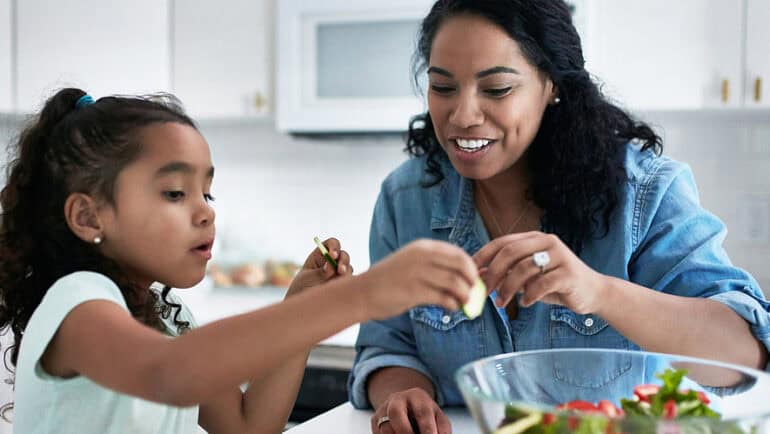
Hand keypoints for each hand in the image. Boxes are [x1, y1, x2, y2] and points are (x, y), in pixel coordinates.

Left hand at [286, 237, 351, 297]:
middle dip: (343, 261)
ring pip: (348, 268)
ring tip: (335, 283)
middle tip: (340, 270)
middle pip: (343, 255)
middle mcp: (332, 261)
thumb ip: (321, 272)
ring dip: (345, 273)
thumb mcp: (308, 278)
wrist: (303, 304)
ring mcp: (339, 272)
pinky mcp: (343, 283)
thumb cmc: (302, 287)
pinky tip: (337, 289)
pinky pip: (350, 281)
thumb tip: (332, 266)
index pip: (332, 243)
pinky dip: (346, 283)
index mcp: (321, 254)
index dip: (334, 246)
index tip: (332, 255)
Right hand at [360, 239, 477, 319]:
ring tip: (463, 303)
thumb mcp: (411, 263)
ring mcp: (418, 273)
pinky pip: (443, 298)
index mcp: (423, 247)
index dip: (471, 267)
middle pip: (461, 266)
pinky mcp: (414, 292)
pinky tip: (452, 308)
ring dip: (465, 295)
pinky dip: (453, 304)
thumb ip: (434, 266)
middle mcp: (422, 256)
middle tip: (473, 292)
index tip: (474, 279)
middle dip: (472, 280)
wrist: (363, 292)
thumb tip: (463, 277)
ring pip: (455, 283)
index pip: (458, 253)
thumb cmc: (389, 280)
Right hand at [371, 388, 450, 433]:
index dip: (428, 430)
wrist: (406, 405)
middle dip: (405, 432)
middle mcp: (398, 399)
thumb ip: (442, 430)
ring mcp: (384, 408)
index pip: (423, 413)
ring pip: (385, 427)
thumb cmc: (426, 416)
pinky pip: (378, 432)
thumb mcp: (438, 419)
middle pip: (396, 413)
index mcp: (418, 396)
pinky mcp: (374, 419)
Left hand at [472, 231, 606, 313]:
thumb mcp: (527, 277)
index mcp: (534, 238)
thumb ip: (506, 273)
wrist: (592, 292)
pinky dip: (528, 295)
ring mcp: (560, 256)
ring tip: (501, 303)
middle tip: (484, 291)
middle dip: (493, 273)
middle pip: (510, 252)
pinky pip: (541, 284)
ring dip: (507, 288)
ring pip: (524, 269)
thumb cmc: (554, 284)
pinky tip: (525, 303)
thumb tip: (478, 276)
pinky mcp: (569, 273)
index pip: (502, 242)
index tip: (470, 272)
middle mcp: (547, 242)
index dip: (484, 256)